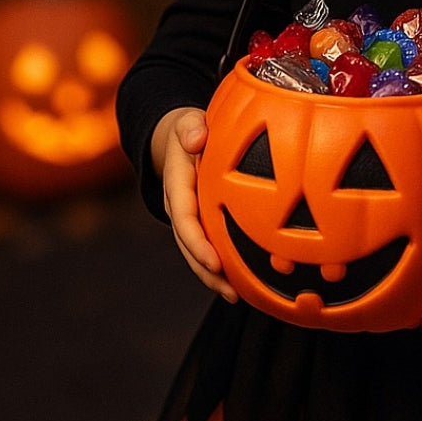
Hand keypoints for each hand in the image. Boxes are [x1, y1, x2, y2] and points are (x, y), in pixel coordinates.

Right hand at [152, 106, 238, 302]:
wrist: (182, 137)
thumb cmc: (190, 130)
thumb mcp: (187, 123)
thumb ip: (190, 128)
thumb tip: (196, 138)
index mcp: (177, 184)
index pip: (184, 217)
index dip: (197, 242)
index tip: (213, 262)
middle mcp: (180, 206)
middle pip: (189, 244)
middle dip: (206, 270)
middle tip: (229, 289)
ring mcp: (190, 216)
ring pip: (198, 251)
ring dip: (215, 276)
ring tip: (237, 297)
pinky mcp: (203, 220)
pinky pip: (211, 244)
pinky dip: (224, 265)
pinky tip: (245, 283)